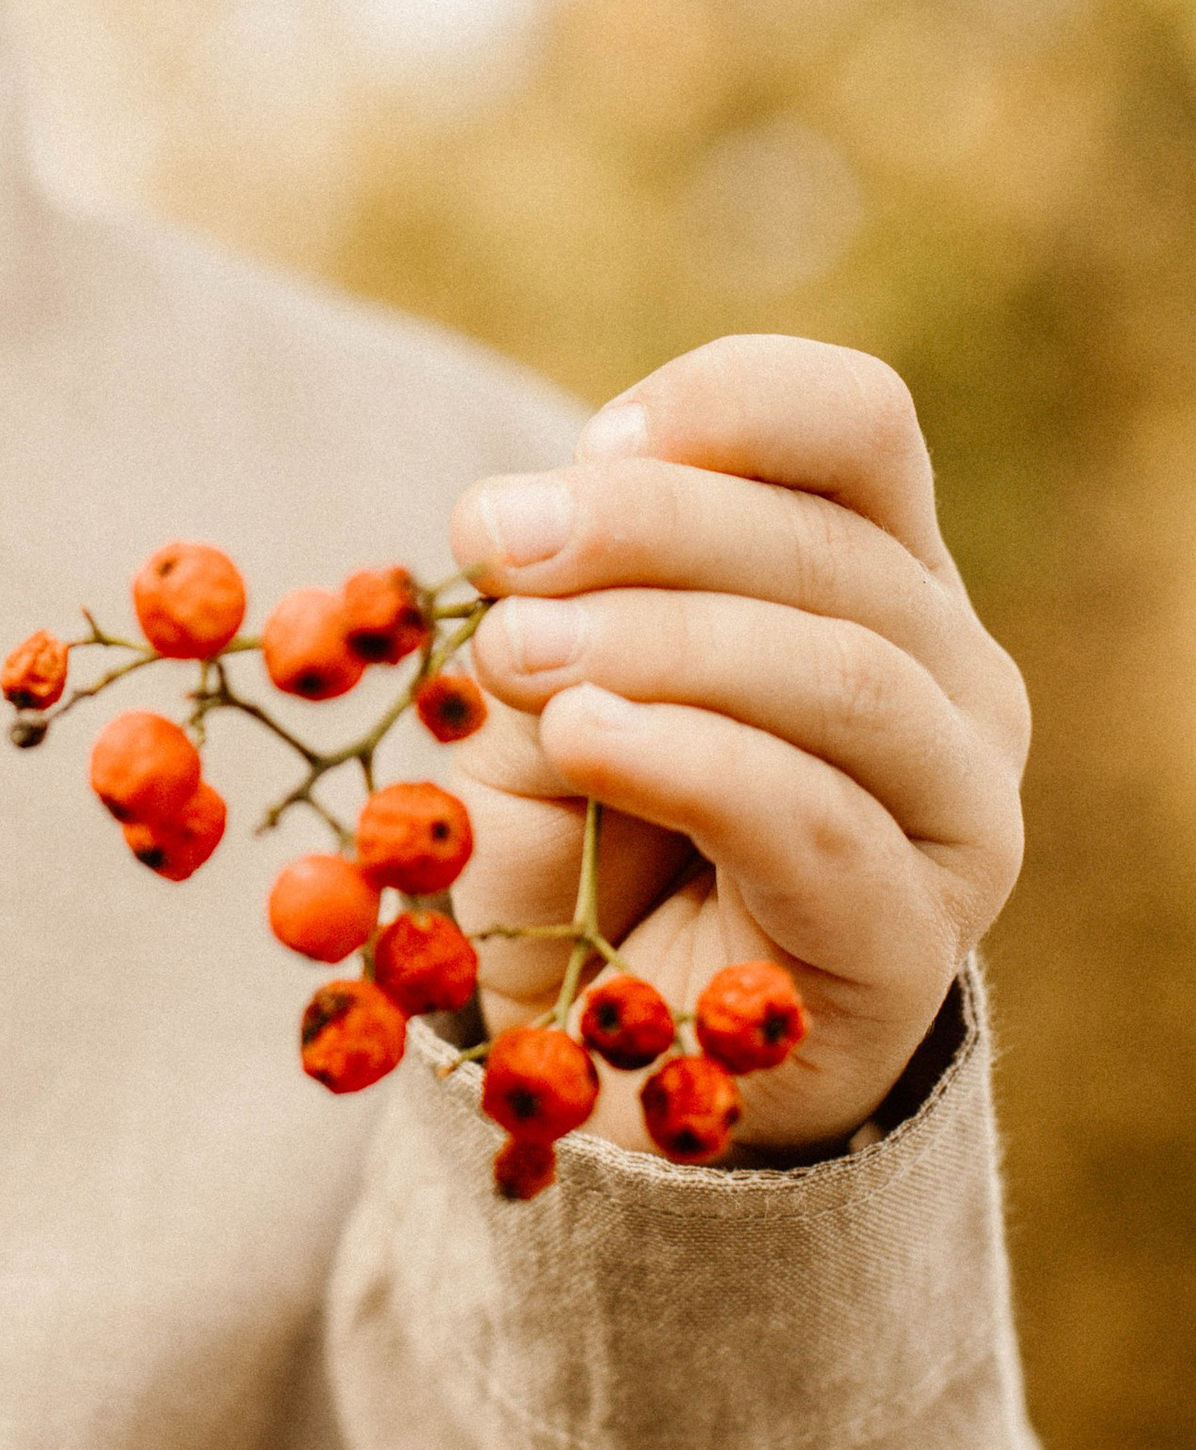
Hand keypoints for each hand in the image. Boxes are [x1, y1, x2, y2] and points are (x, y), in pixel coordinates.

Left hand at [445, 337, 1027, 1152]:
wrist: (593, 1043)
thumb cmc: (578, 822)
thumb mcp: (550, 668)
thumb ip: (557, 591)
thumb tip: (520, 518)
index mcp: (869, 569)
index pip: (853, 425)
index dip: (723, 406)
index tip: (588, 446)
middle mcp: (947, 676)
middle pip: (833, 543)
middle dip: (647, 527)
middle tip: (499, 542)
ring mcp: (952, 810)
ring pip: (848, 674)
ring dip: (662, 641)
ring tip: (518, 657)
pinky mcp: (910, 941)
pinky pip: (815, 820)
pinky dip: (686, 758)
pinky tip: (582, 737)